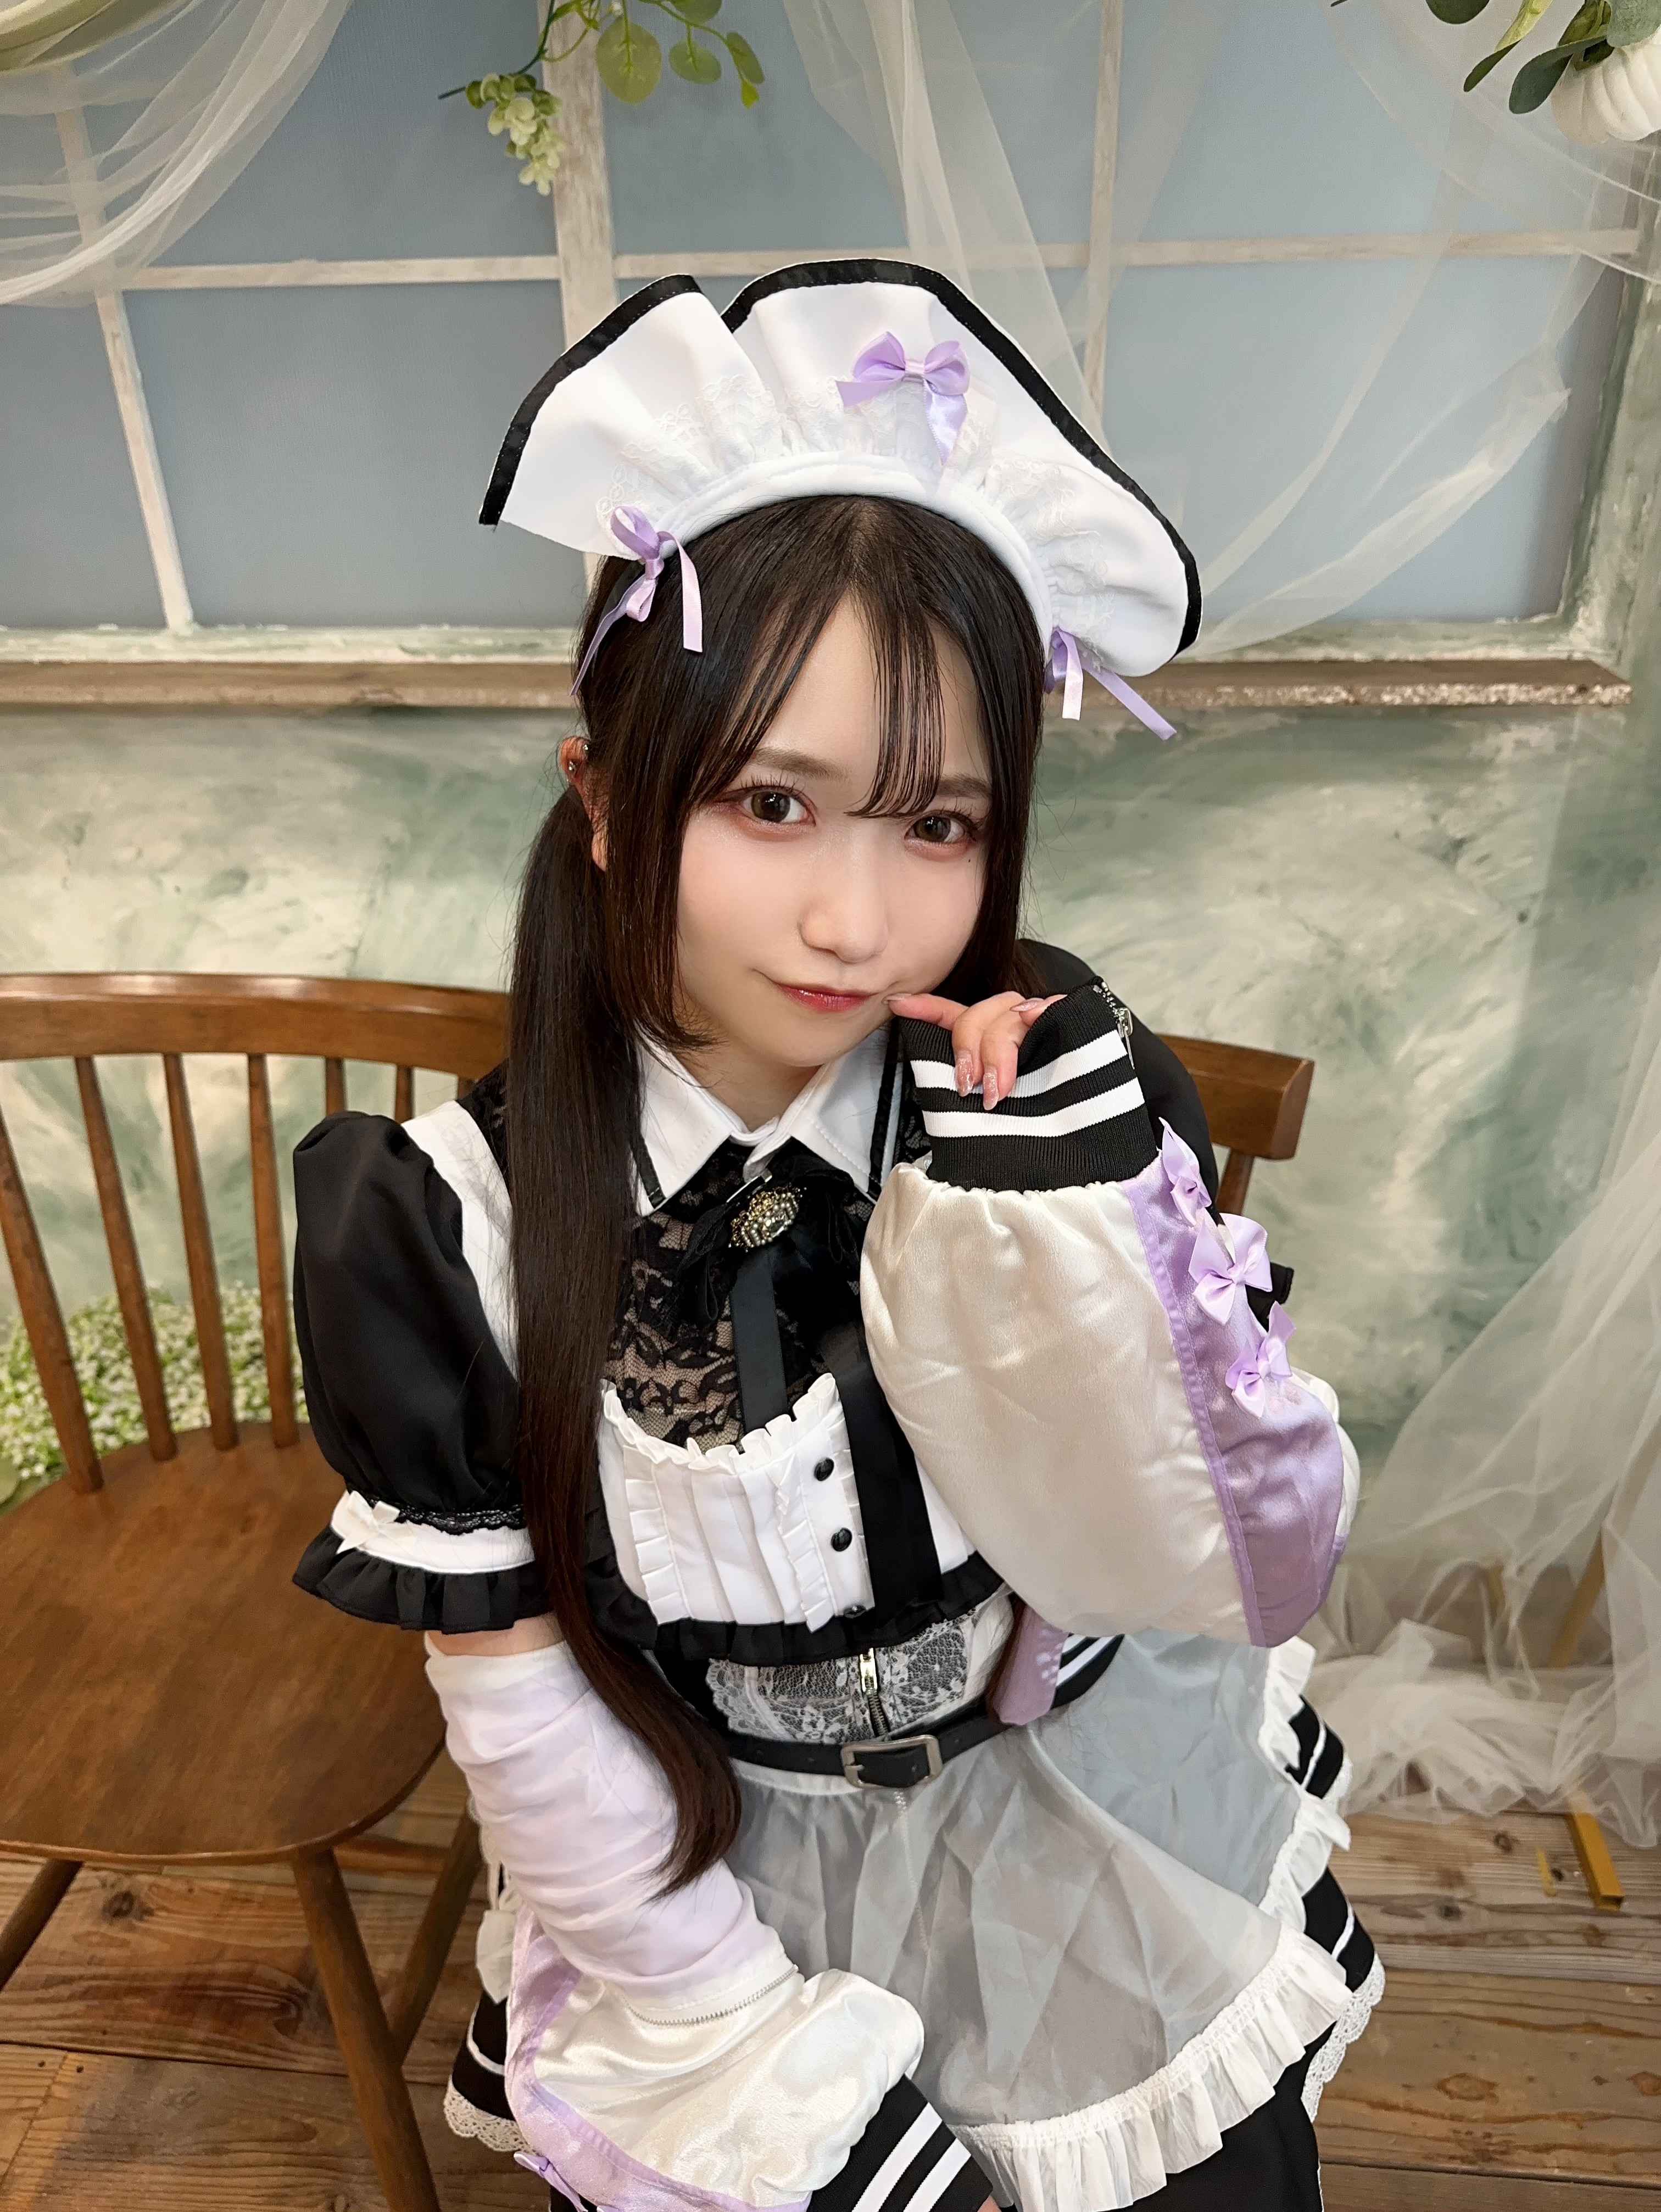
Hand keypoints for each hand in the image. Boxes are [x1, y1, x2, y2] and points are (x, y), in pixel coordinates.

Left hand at [887, 990, 1062, 1110]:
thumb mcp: (988, 1110)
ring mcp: (1042, 1024)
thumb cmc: (1035, 1127)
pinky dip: (1040, 1012)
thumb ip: (967, 1088)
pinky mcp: (1073, 1023)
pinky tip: (1035, 1018)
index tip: (897, 1003)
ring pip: (1009, 1013)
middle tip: (970, 1086)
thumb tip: (949, 1086)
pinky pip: (1054, 1006)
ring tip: (999, 1089)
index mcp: (989, 1042)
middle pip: (978, 1015)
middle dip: (968, 1049)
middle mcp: (1013, 1027)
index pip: (953, 1016)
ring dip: (998, 1051)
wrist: (1088, 1144)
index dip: (924, 1007)